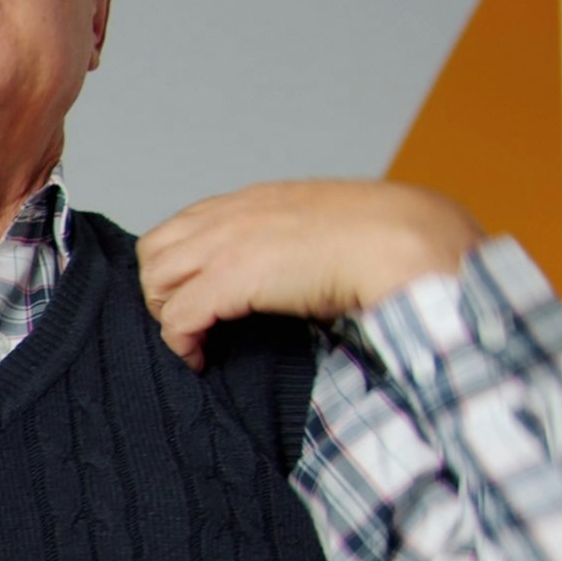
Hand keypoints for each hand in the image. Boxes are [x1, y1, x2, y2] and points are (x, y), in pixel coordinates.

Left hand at [138, 180, 480, 368]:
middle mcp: (232, 216)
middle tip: (191, 322)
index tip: (199, 295)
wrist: (407, 241)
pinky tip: (200, 359)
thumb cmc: (386, 241)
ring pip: (154, 282)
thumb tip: (292, 275)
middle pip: (155, 251)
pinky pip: (176, 317)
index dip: (183, 264)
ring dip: (167, 316)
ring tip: (198, 340)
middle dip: (162, 289)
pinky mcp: (229, 279)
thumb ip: (293, 244)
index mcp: (256, 201)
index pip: (186, 225)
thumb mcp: (325, 231)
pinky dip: (180, 344)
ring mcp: (226, 244)